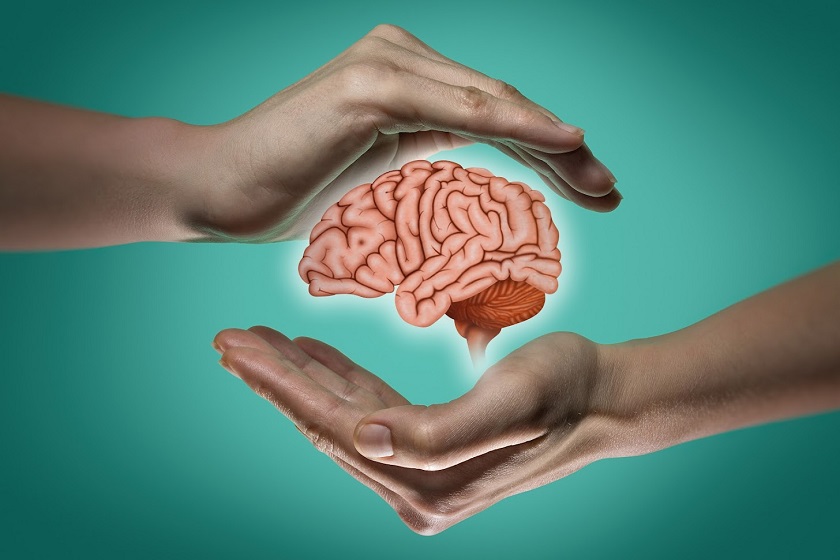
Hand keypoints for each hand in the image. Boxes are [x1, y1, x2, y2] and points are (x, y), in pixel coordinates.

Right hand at [189, 24, 619, 241]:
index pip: (492, 113)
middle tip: (611, 191)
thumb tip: (467, 160)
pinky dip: (516, 123)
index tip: (591, 189)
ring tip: (601, 182)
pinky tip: (565, 141)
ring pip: (492, 103)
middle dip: (562, 153)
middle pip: (503, 103)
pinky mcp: (372, 84)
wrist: (217, 188)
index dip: (546, 150)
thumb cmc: (288, 185)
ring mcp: (387, 65)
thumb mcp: (374, 167)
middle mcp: (402, 58)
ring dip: (554, 144)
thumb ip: (421, 146)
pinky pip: (461, 108)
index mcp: (406, 80)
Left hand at [212, 326, 619, 534]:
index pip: (335, 429)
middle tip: (229, 341)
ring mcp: (421, 470)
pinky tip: (313, 355)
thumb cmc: (566, 391)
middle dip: (276, 381)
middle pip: (328, 425)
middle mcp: (415, 486)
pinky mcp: (429, 446)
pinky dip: (339, 380)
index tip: (235, 349)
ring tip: (259, 342)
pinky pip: (371, 409)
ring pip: (342, 416)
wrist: (606, 398)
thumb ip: (437, 433)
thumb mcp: (512, 402)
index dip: (282, 387)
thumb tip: (363, 439)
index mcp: (427, 482)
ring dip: (300, 378)